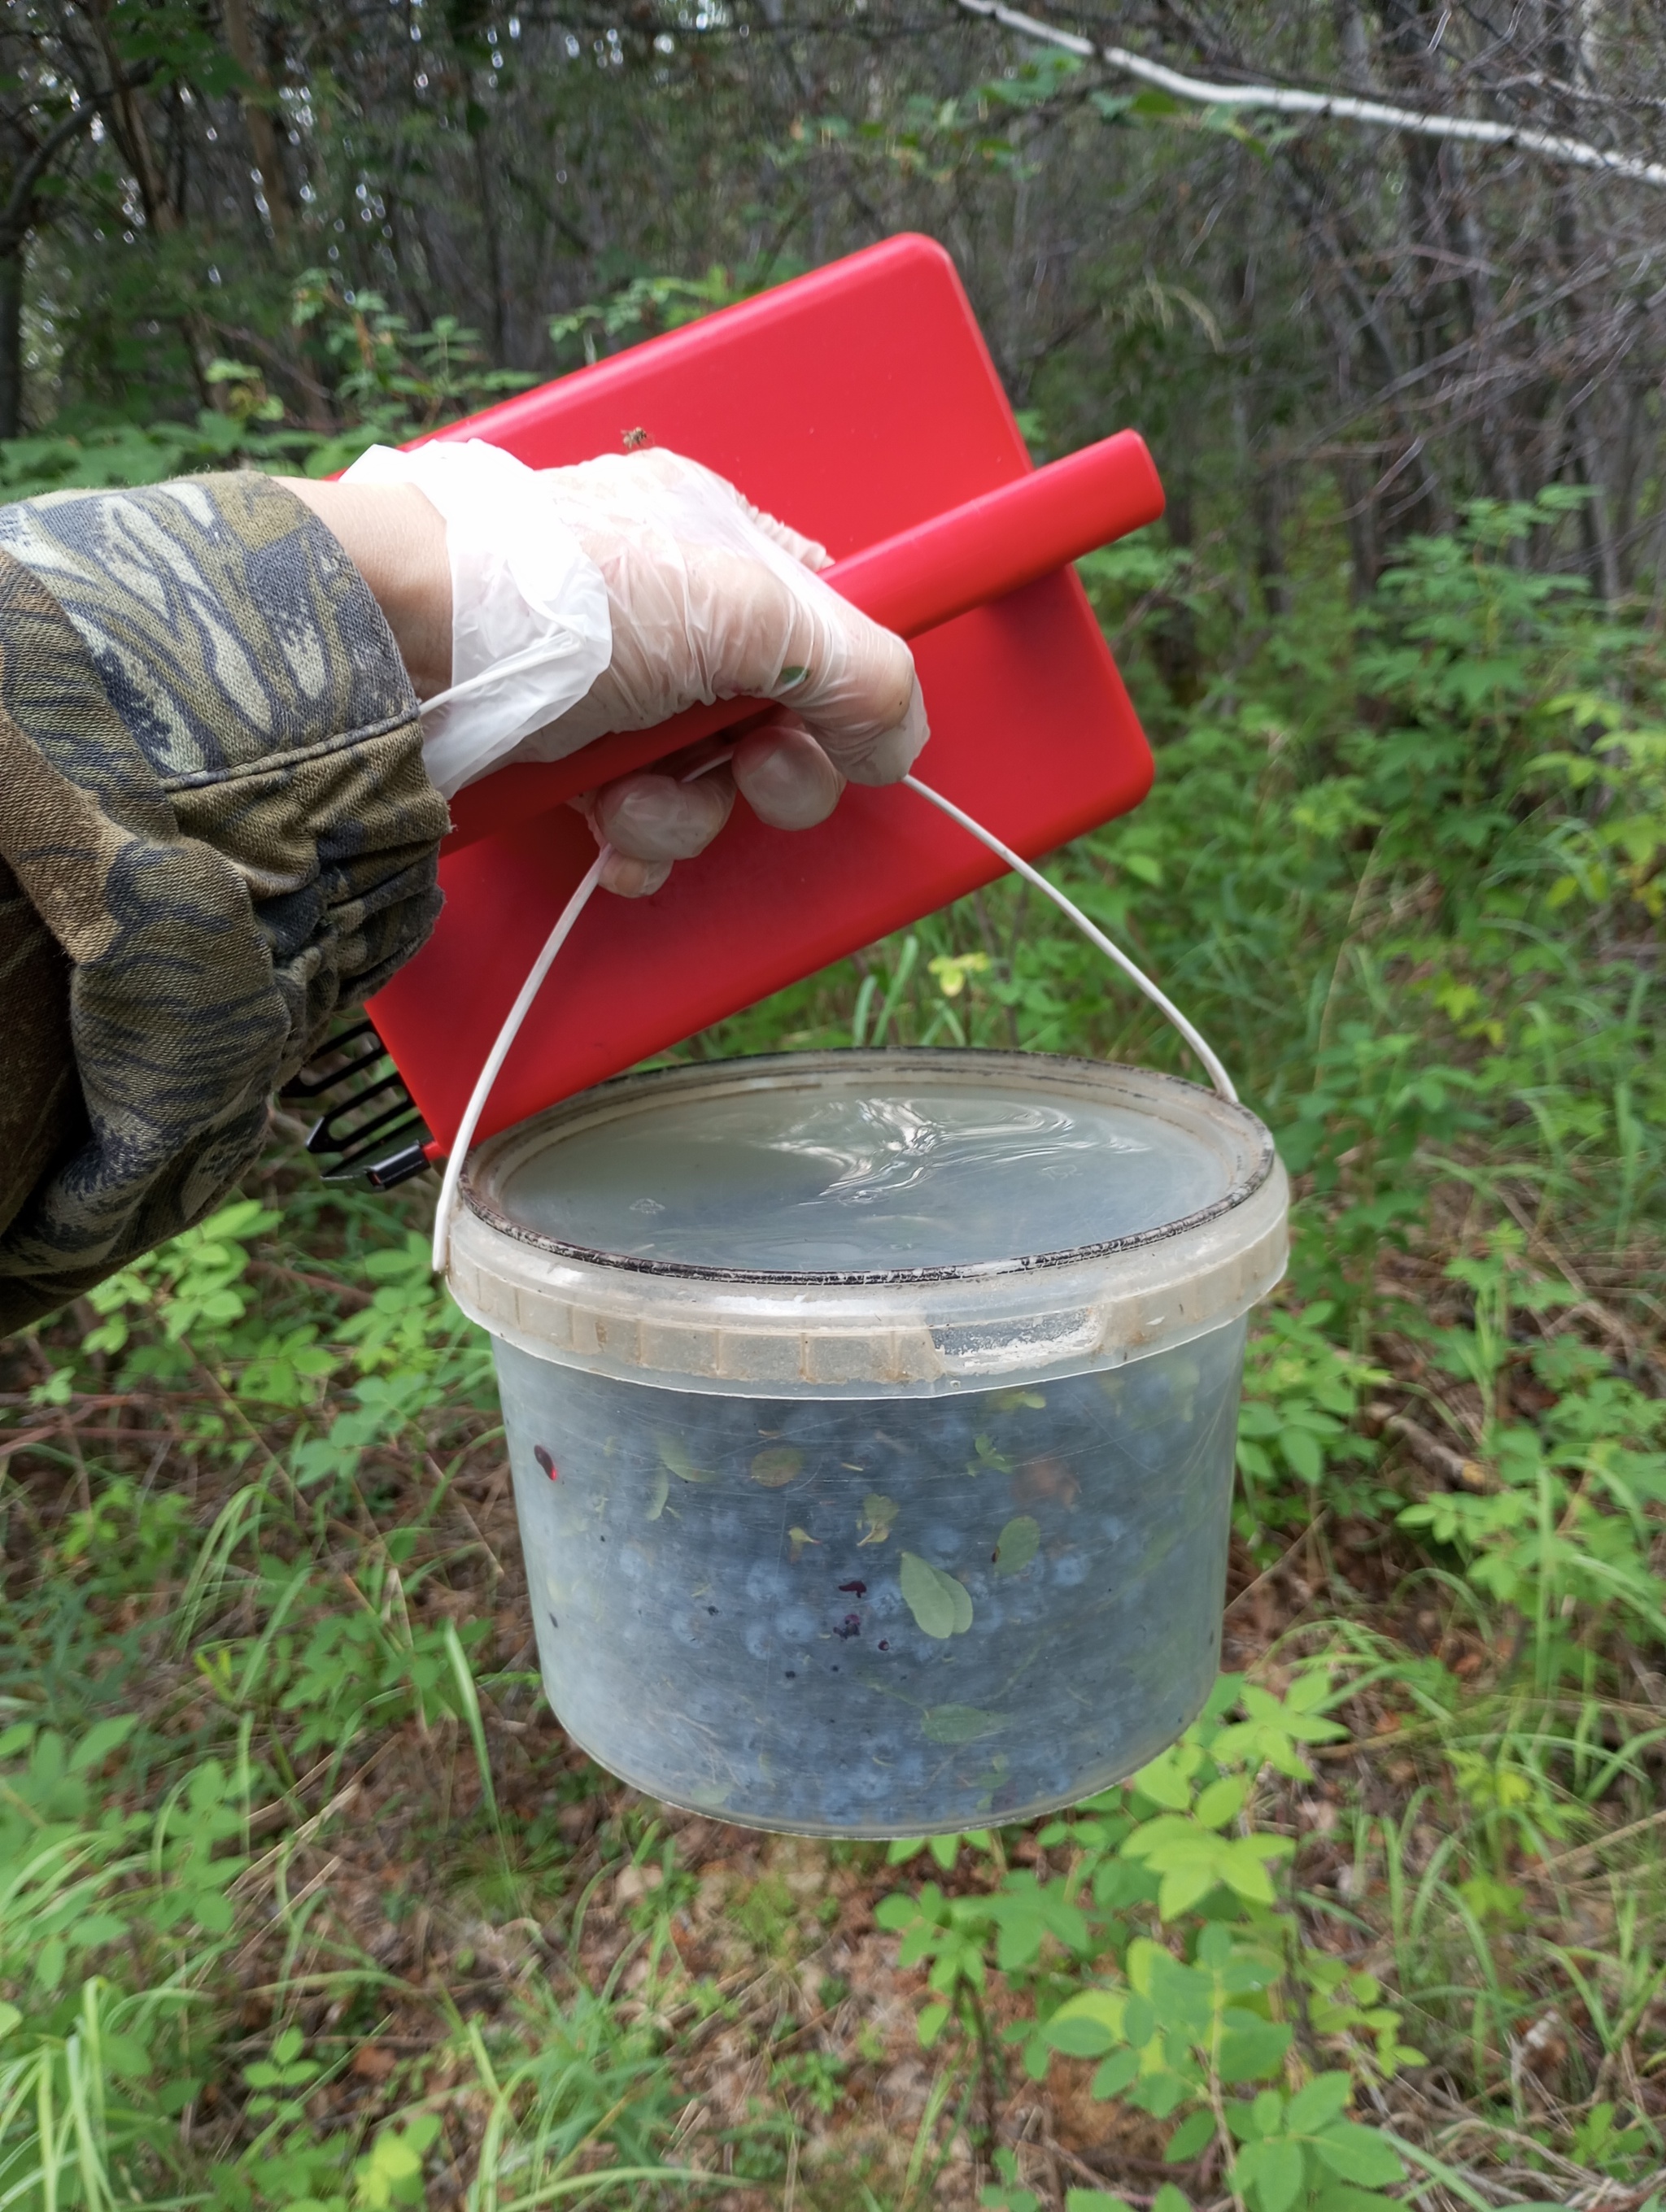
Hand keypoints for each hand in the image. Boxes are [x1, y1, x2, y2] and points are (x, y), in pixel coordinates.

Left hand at [518, 448, 927, 895]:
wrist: (400, 649)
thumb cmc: (568, 595)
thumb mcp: (744, 608)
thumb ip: (857, 669)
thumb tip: (901, 741)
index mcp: (718, 541)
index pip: (822, 615)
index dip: (843, 681)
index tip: (843, 723)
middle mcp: (672, 614)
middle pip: (779, 717)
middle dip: (775, 768)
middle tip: (751, 769)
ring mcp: (618, 691)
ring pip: (712, 782)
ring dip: (690, 811)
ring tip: (637, 795)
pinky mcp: (565, 760)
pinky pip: (642, 820)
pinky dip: (637, 841)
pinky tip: (610, 838)